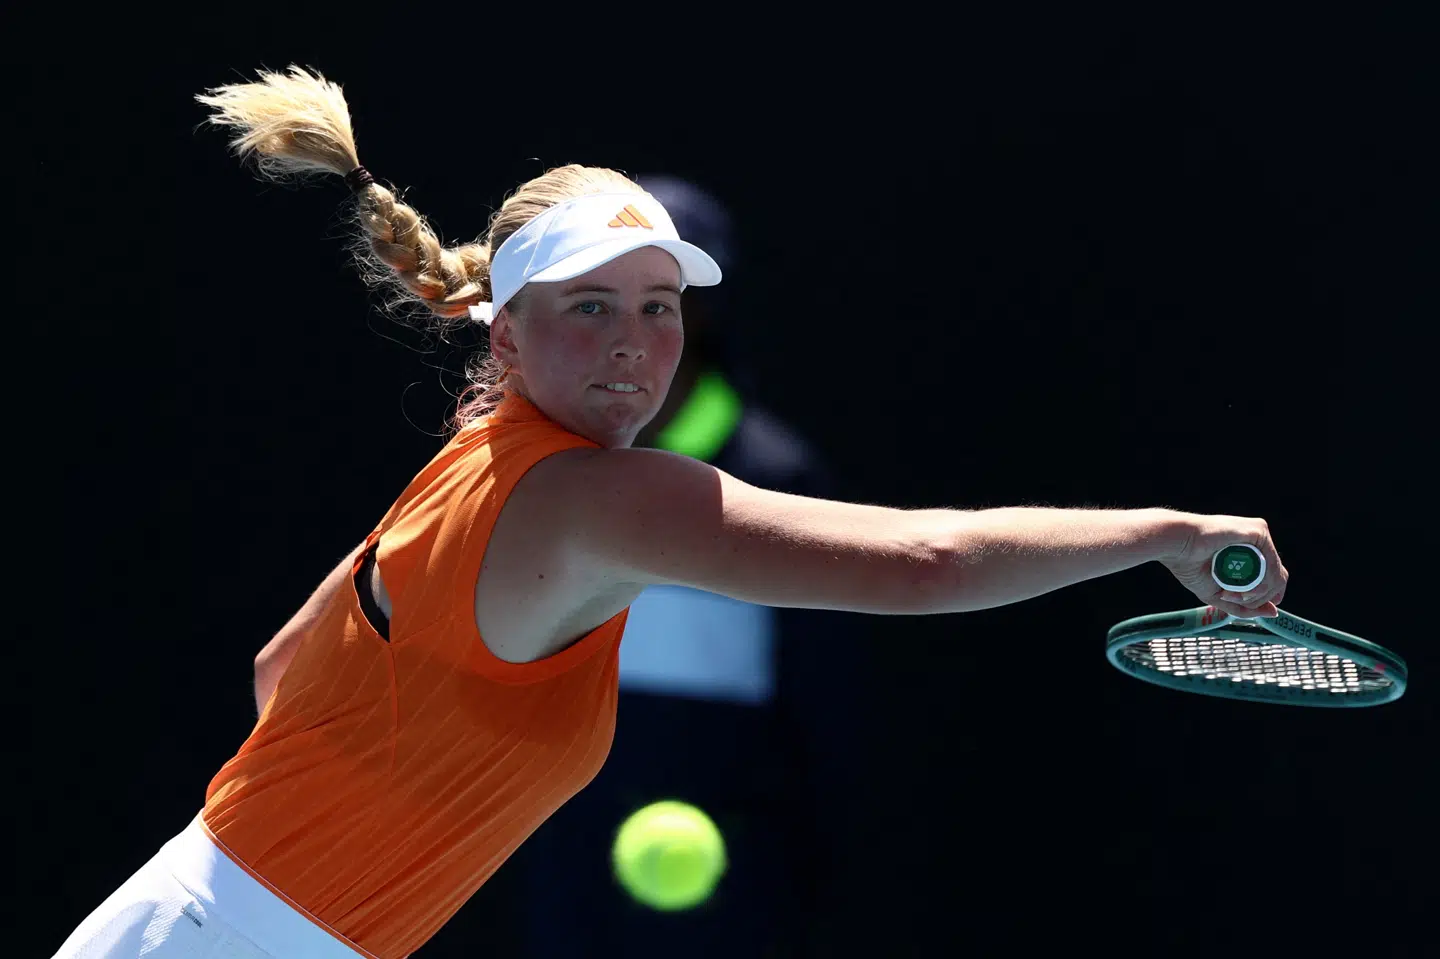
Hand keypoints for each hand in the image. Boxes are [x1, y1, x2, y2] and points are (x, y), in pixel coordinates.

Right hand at [1160, 513, 1287, 618]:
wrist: (1176, 545)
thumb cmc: (1190, 565)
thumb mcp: (1219, 595)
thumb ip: (1245, 606)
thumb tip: (1273, 613)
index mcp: (1249, 553)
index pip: (1273, 578)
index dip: (1265, 596)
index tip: (1246, 603)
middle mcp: (1258, 543)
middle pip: (1278, 579)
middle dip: (1258, 598)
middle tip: (1230, 597)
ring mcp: (1260, 536)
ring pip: (1276, 575)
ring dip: (1256, 593)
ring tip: (1229, 593)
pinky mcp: (1259, 531)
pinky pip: (1272, 565)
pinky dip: (1260, 582)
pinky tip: (1239, 586)